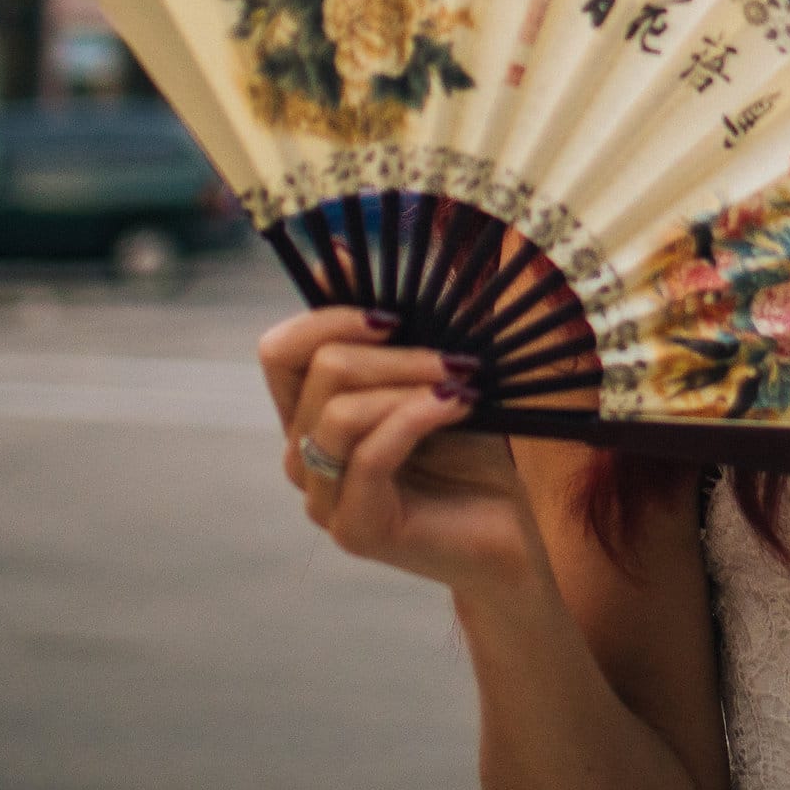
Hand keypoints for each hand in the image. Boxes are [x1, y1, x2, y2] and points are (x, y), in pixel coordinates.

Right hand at [255, 305, 536, 592]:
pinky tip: (459, 407)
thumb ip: (392, 324)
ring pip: (340, 413)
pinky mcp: (355, 530)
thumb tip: (336, 251)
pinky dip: (418, 418)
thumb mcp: (433, 375)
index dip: (329, 316)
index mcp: (310, 417)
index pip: (278, 351)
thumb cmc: (473, 454)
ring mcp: (323, 500)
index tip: (395, 313)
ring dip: (408, 384)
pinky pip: (371, 455)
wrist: (511, 537)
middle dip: (391, 352)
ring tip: (462, 386)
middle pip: (315, 372)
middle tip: (455, 357)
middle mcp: (303, 458)